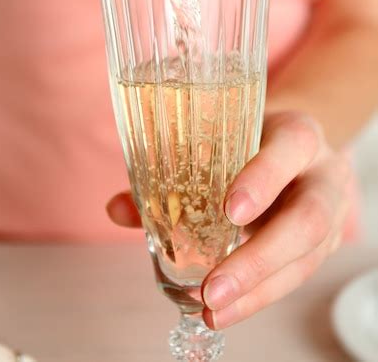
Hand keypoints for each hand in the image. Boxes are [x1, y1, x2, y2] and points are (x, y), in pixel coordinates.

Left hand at [107, 111, 352, 329]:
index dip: (264, 178)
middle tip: (214, 287)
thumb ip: (174, 168)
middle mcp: (321, 174)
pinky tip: (224, 310)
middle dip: (260, 259)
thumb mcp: (224, 139)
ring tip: (212, 309)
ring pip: (307, 258)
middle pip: (308, 219)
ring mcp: (329, 214)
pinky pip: (296, 275)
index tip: (231, 210)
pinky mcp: (322, 246)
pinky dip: (257, 297)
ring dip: (257, 291)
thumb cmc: (252, 139)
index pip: (291, 146)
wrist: (296, 150)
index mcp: (297, 135)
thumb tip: (117, 209)